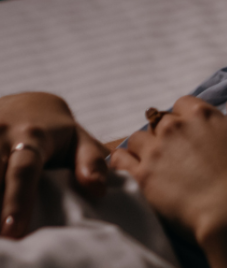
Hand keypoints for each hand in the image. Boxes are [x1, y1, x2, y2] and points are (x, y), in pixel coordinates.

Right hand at [0, 92, 108, 238]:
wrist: (23, 104)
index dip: (17, 200)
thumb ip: (91, 161)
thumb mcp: (78, 138)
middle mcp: (1, 134)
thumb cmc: (55, 131)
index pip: (24, 170)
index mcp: (33, 136)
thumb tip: (98, 190)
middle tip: (1, 239)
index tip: (13, 230)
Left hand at [110, 94, 226, 247]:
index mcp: (203, 115)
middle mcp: (175, 127)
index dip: (187, 116)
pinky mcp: (142, 176)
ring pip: (138, 138)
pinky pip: (120, 159)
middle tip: (177, 152)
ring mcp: (156, 151)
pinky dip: (124, 161)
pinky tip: (132, 169)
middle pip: (160, 120)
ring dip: (145, 147)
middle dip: (167, 133)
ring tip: (155, 163)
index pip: (184, 103)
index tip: (193, 132)